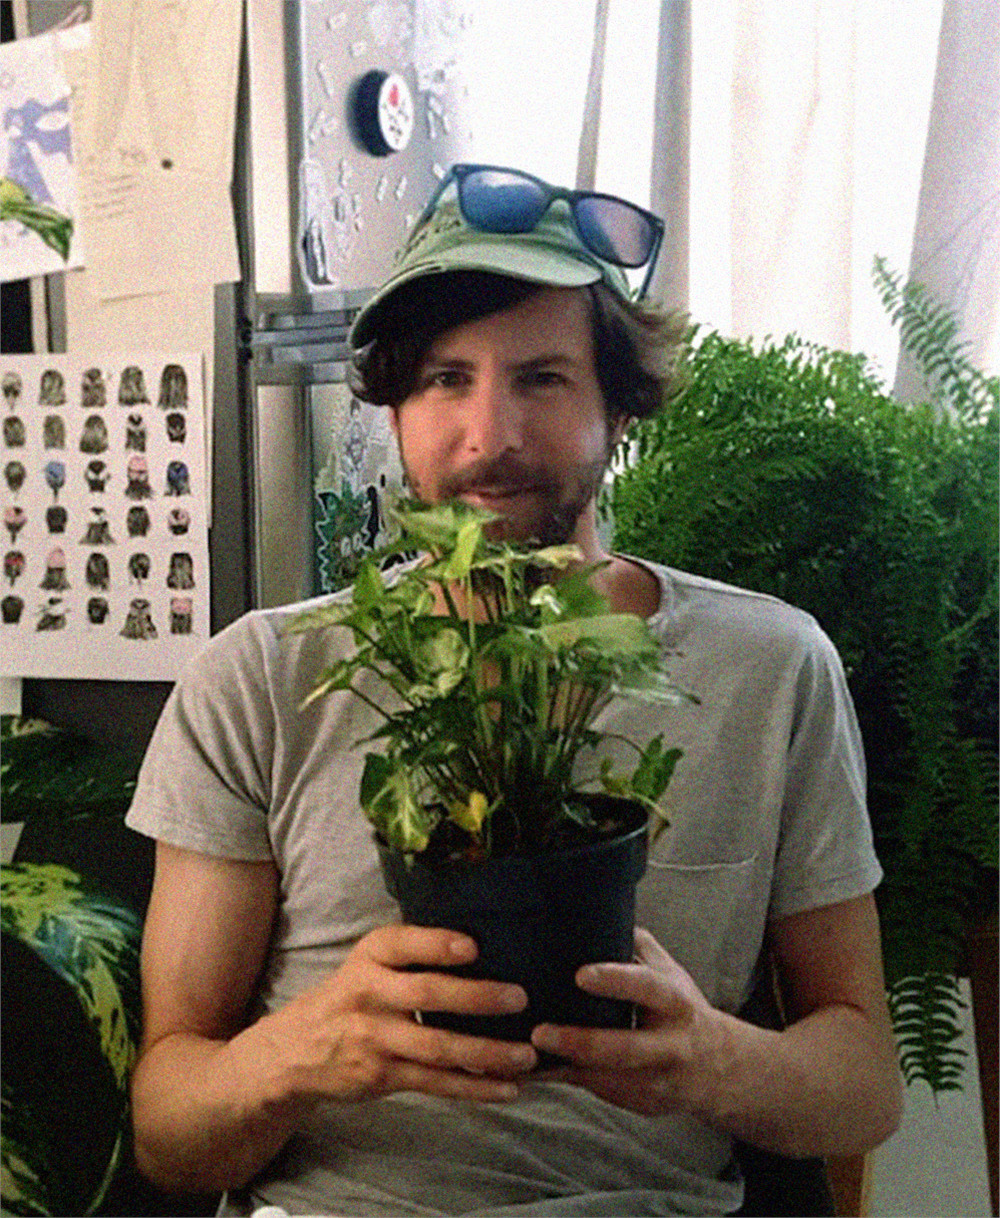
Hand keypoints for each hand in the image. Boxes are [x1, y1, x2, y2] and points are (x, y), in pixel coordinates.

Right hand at [252, 924, 537, 1108]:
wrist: (295, 1051)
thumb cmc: (351, 996)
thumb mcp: (367, 963)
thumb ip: (412, 954)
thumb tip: (485, 944)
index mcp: (369, 958)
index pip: (401, 944)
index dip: (437, 944)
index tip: (473, 946)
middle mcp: (369, 995)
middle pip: (426, 995)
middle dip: (476, 997)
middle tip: (519, 998)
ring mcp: (375, 1039)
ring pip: (437, 1047)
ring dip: (486, 1052)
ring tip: (526, 1054)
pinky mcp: (382, 1076)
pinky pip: (435, 1083)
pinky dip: (474, 1087)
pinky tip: (507, 1088)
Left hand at [529, 927, 722, 1117]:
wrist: (719, 1069)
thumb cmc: (680, 1009)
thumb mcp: (669, 972)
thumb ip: (636, 946)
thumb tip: (599, 908)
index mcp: (673, 1002)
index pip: (645, 987)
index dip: (615, 981)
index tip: (580, 975)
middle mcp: (666, 1044)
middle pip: (623, 1047)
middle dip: (580, 1042)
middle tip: (539, 1033)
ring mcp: (651, 1078)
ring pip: (603, 1078)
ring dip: (561, 1067)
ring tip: (522, 1056)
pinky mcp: (634, 1099)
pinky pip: (590, 1090)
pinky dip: (557, 1082)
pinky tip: (523, 1075)